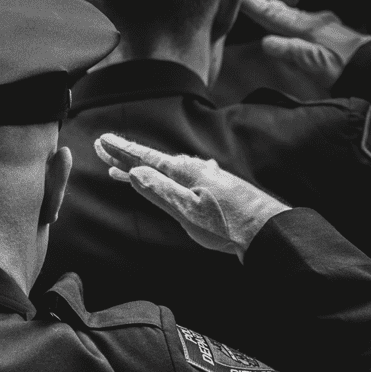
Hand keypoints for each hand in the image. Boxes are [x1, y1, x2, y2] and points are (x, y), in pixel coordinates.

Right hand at [94, 134, 290, 261]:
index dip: (122, 151)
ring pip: (165, 171)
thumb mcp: (188, 210)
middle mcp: (193, 169)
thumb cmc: (227, 224)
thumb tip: (133, 172)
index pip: (145, 158)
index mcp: (184, 171)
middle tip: (103, 150)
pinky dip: (163, 178)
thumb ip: (160, 191)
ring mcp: (205, 178)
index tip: (102, 141)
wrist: (268, 230)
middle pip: (152, 161)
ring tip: (121, 170)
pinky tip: (168, 177)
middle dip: (126, 157)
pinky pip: (179, 179)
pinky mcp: (213, 189)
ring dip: (142, 169)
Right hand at [241, 0, 370, 87]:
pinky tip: (289, 21)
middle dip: (262, 3)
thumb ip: (292, 52)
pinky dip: (288, 17)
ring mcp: (321, 26)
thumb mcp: (316, 64)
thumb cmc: (344, 69)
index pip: (274, 16)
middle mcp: (313, 22)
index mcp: (307, 28)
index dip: (255, 7)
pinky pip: (301, 21)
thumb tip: (266, 42)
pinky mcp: (328, 34)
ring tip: (261, 3)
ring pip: (291, 14)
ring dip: (274, 9)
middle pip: (281, 11)